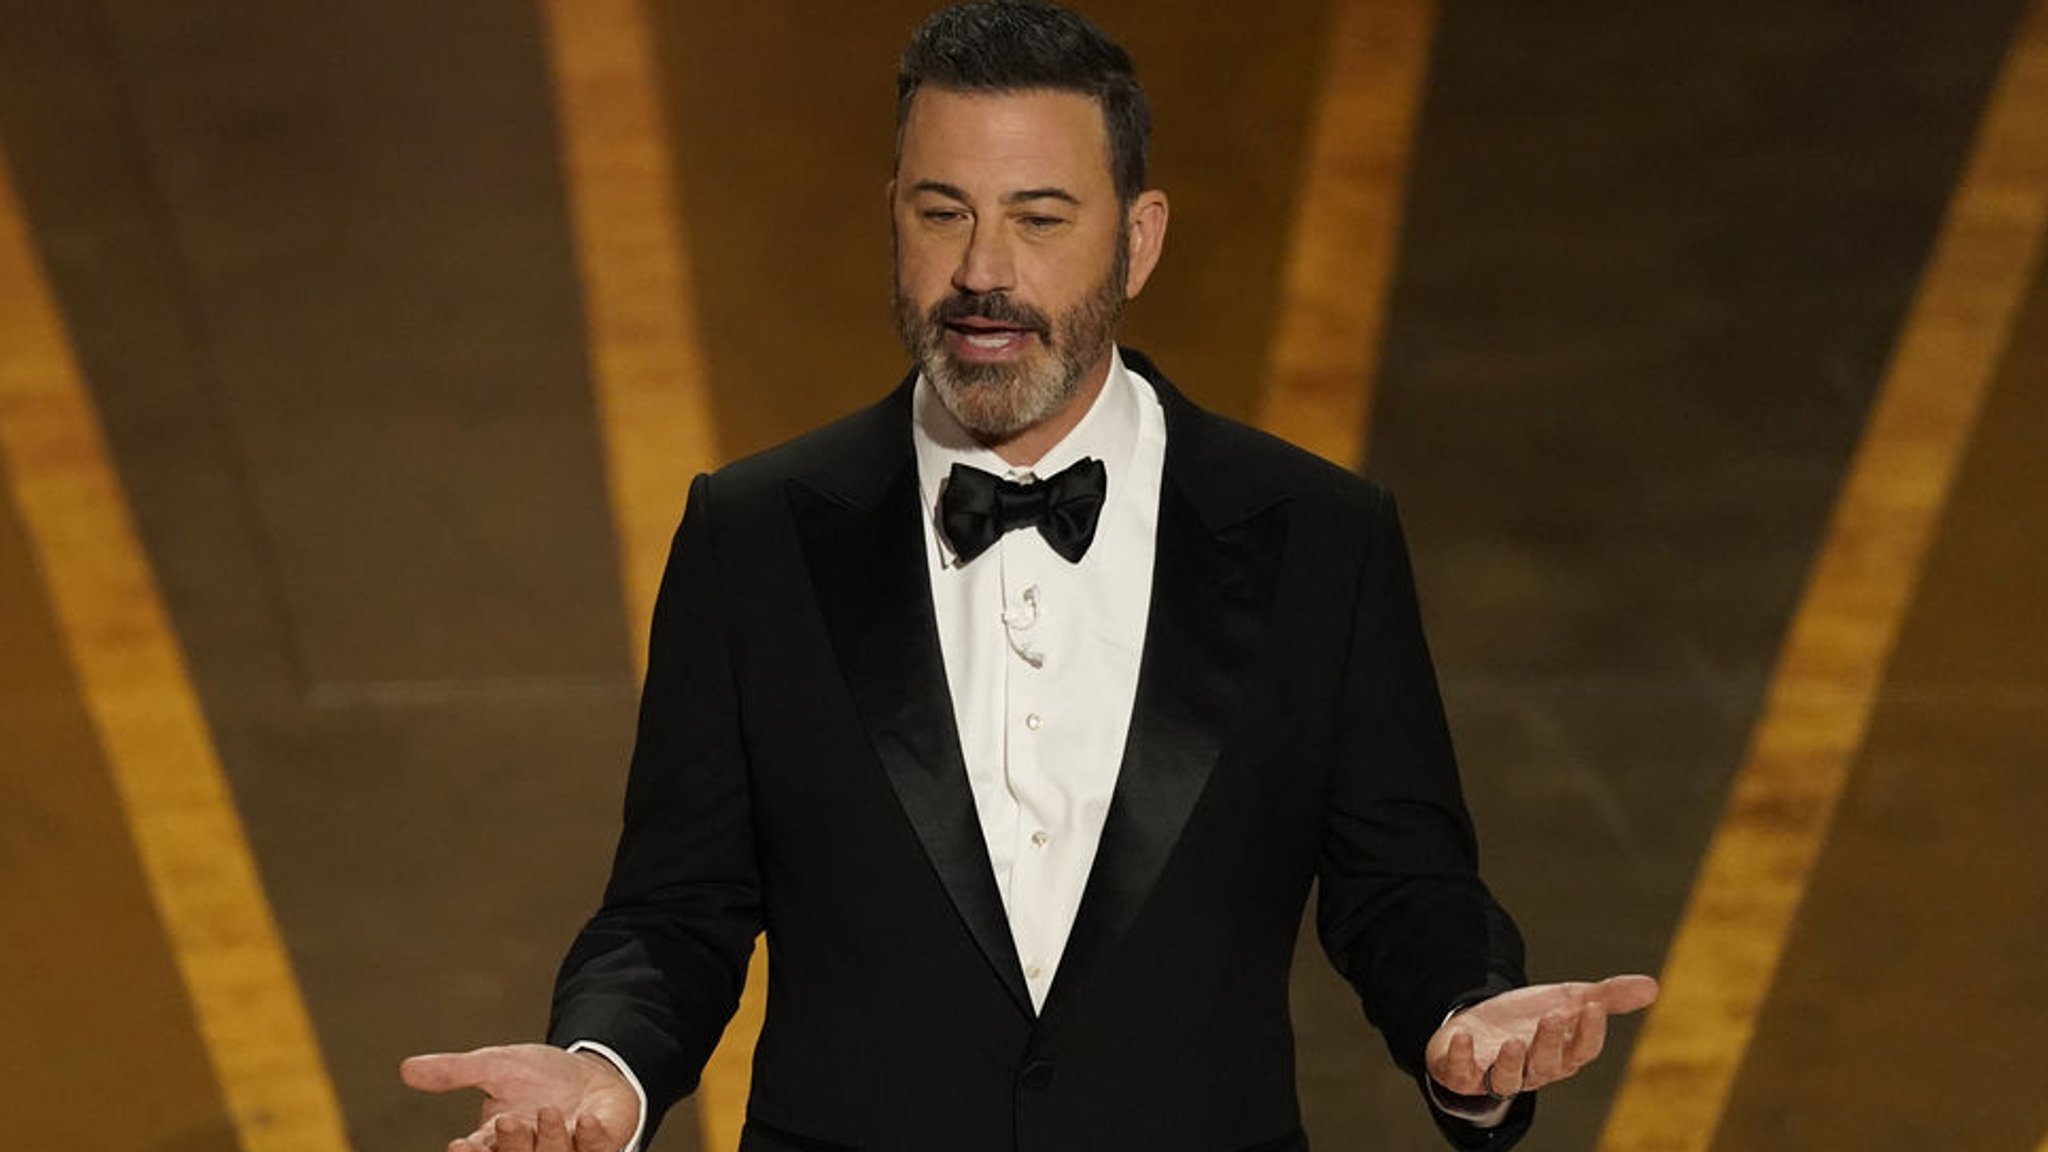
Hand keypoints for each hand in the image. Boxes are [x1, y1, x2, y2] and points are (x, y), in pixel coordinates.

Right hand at [400, 1043, 639, 1151]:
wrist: (590, 1071)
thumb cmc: (540, 1075)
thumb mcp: (495, 1065)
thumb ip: (454, 1072)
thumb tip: (406, 1068)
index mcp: (499, 1141)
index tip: (458, 1144)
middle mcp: (530, 1151)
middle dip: (511, 1145)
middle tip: (507, 1121)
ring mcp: (566, 1151)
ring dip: (549, 1140)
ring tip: (547, 1111)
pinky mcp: (600, 1145)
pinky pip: (595, 1150)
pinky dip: (590, 1138)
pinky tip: (584, 1120)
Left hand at [1425, 975, 1658, 1099]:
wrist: (1481, 1029)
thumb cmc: (1530, 1020)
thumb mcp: (1567, 1002)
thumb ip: (1607, 997)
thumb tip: (1653, 987)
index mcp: (1561, 1056)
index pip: (1581, 1052)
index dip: (1588, 1032)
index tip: (1593, 1007)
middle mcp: (1532, 1070)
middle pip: (1547, 1065)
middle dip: (1550, 1043)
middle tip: (1554, 1015)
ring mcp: (1496, 1074)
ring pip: (1508, 1079)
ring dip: (1511, 1062)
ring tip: (1514, 1041)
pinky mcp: (1463, 1072)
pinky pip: (1461, 1074)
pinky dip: (1461, 1058)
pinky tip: (1463, 1037)